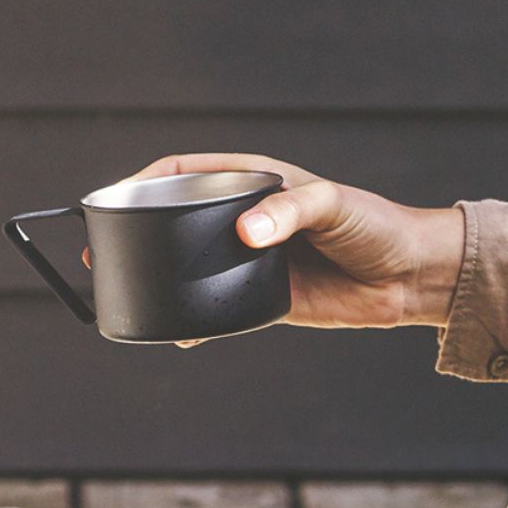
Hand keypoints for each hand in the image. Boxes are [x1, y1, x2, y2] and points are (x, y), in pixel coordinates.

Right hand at [125, 150, 463, 329]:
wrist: (406, 278)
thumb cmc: (375, 228)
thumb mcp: (333, 207)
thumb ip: (290, 213)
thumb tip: (246, 232)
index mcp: (253, 180)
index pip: (184, 172)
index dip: (143, 182)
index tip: (112, 199)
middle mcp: (245, 216)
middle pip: (176, 219)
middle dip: (135, 233)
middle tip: (101, 253)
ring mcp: (249, 258)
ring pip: (189, 265)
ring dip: (158, 278)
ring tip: (124, 292)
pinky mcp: (260, 298)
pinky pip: (215, 308)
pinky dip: (193, 323)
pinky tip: (176, 336)